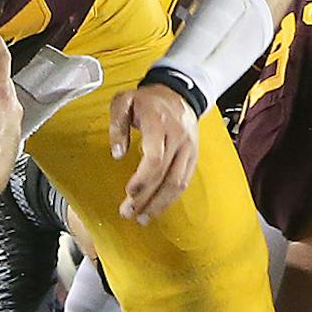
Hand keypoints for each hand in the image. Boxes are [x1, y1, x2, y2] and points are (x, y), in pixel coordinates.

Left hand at [108, 82, 198, 223]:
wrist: (179, 92)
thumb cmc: (147, 100)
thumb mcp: (124, 101)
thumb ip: (117, 125)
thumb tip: (117, 154)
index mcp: (159, 123)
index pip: (155, 158)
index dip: (143, 179)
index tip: (129, 192)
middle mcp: (178, 137)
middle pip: (164, 176)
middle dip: (146, 199)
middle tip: (128, 213)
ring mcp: (189, 148)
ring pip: (177, 183)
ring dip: (160, 204)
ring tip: (143, 218)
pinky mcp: (194, 156)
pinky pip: (184, 181)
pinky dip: (171, 198)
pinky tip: (157, 208)